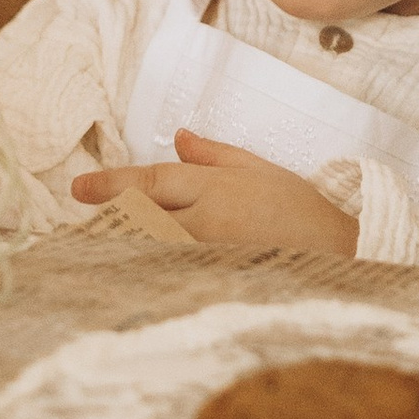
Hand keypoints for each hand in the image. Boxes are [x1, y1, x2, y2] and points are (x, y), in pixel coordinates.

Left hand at [71, 128, 357, 260]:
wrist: (340, 254)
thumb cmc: (300, 211)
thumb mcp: (258, 170)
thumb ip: (214, 154)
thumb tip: (179, 136)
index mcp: (216, 186)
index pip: (153, 181)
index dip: (112, 184)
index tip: (77, 189)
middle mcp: (208, 219)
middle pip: (143, 215)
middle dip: (109, 216)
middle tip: (78, 220)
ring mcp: (210, 254)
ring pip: (151, 248)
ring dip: (123, 245)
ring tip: (93, 249)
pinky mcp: (215, 281)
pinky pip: (171, 275)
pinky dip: (149, 273)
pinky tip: (130, 277)